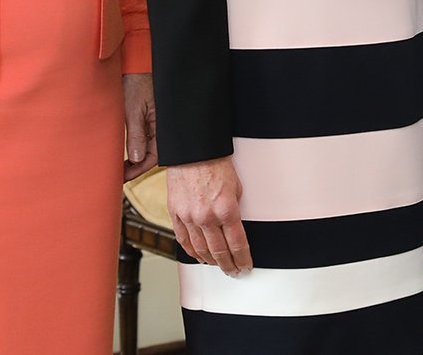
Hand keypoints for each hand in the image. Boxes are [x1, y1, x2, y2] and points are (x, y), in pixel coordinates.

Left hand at [122, 74, 157, 180]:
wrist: (138, 62)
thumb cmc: (138, 81)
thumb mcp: (134, 109)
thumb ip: (136, 134)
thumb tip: (136, 159)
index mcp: (163, 125)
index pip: (154, 156)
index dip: (139, 169)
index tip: (123, 177)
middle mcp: (164, 125)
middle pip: (154, 154)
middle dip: (138, 166)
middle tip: (120, 174)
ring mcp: (159, 121)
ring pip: (150, 146)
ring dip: (137, 156)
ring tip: (121, 165)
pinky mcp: (153, 116)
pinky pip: (148, 136)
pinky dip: (138, 144)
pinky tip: (128, 149)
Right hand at [167, 156, 251, 275]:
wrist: (193, 151)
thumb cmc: (217, 164)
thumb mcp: (237, 187)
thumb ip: (234, 210)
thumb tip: (235, 228)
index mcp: (227, 209)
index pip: (237, 244)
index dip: (243, 259)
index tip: (246, 266)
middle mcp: (207, 217)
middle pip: (219, 251)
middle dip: (229, 265)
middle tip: (234, 272)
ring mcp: (189, 217)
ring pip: (200, 250)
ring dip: (211, 262)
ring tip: (218, 267)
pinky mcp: (176, 214)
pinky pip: (183, 240)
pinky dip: (192, 251)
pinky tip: (199, 256)